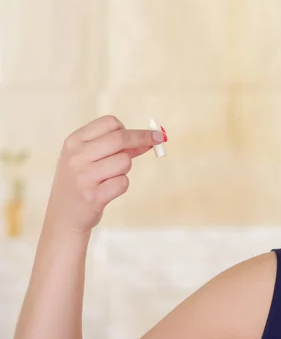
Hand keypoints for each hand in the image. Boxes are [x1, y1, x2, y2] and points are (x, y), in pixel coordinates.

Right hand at [44, 115, 163, 233]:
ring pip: (125, 161)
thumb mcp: (89, 158)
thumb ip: (117, 147)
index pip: (109, 123)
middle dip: (143, 138)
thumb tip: (151, 138)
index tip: (145, 133)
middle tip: (159, 139)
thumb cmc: (81, 181)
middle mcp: (77, 156)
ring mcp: (84, 176)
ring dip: (125, 169)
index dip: (129, 128)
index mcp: (74, 141)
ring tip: (109, 177)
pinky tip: (107, 190)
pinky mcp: (93, 196)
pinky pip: (123, 182)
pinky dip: (121, 185)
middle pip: (120, 138)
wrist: (63, 215)